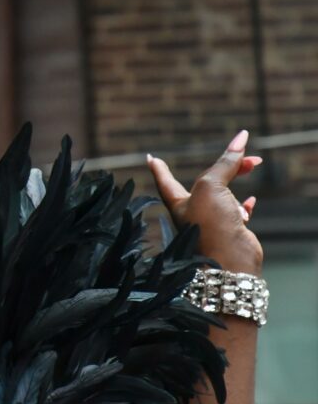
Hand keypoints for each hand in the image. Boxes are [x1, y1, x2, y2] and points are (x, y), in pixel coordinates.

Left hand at [147, 130, 263, 275]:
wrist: (229, 263)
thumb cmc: (211, 226)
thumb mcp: (211, 187)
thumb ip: (224, 164)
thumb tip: (240, 140)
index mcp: (178, 202)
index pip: (165, 179)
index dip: (159, 167)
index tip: (149, 157)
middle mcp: (193, 212)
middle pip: (208, 181)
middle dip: (226, 164)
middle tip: (244, 151)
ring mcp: (212, 223)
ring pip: (224, 194)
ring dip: (238, 179)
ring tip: (254, 164)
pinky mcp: (232, 232)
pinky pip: (238, 212)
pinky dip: (245, 204)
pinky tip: (251, 200)